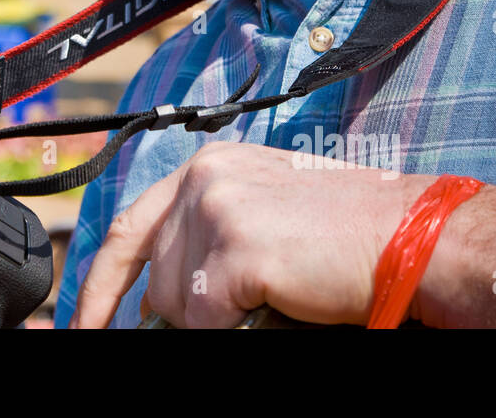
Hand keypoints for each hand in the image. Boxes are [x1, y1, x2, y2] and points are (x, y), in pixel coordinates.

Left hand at [69, 141, 434, 327]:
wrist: (411, 238)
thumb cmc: (349, 236)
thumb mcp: (263, 218)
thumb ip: (207, 238)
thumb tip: (157, 298)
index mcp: (209, 168)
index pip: (128, 229)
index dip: (100, 284)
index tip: (84, 323)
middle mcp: (202, 178)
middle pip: (157, 279)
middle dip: (189, 311)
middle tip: (247, 304)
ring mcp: (216, 210)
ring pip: (177, 305)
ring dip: (219, 318)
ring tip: (276, 293)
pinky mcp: (236, 249)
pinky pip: (206, 321)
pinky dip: (238, 328)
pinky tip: (281, 300)